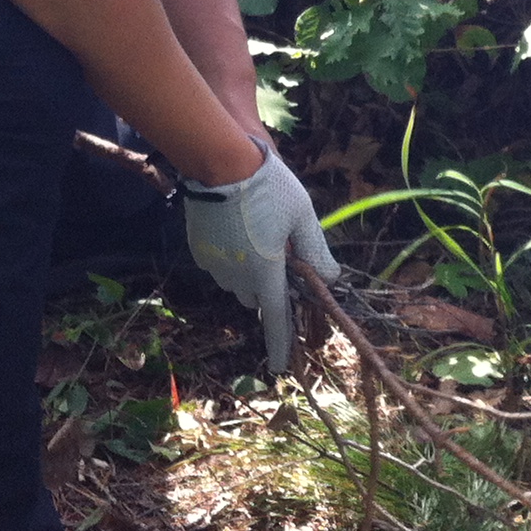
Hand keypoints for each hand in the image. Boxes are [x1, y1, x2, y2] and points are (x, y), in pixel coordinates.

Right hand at [181, 141, 338, 370]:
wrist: (219, 162)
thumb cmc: (269, 188)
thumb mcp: (303, 216)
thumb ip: (316, 251)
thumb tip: (331, 278)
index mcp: (266, 273)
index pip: (277, 319)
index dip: (280, 345)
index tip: (280, 368)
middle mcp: (237, 277)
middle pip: (258, 297)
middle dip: (269, 287)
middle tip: (281, 256)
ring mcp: (214, 265)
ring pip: (237, 281)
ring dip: (249, 271)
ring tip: (257, 234)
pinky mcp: (199, 251)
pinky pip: (220, 265)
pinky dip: (231, 257)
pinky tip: (236, 229)